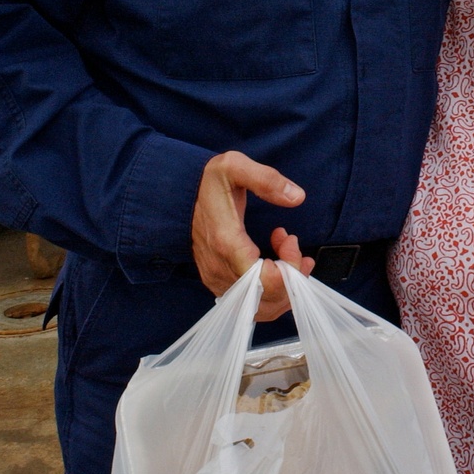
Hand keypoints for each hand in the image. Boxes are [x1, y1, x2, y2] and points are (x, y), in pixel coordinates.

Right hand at [191, 151, 313, 317]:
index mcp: (227, 244)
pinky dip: (272, 289)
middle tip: (294, 245)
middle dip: (293, 277)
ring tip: (293, 256)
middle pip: (267, 299)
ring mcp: (218, 279)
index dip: (290, 268)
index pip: (266, 280)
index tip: (291, 239)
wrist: (176, 196)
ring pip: (262, 307)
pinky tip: (277, 264)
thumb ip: (266, 180)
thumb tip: (297, 197)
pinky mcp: (219, 282)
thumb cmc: (205, 183)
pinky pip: (251, 301)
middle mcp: (220, 269)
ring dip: (286, 286)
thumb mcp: (233, 167)